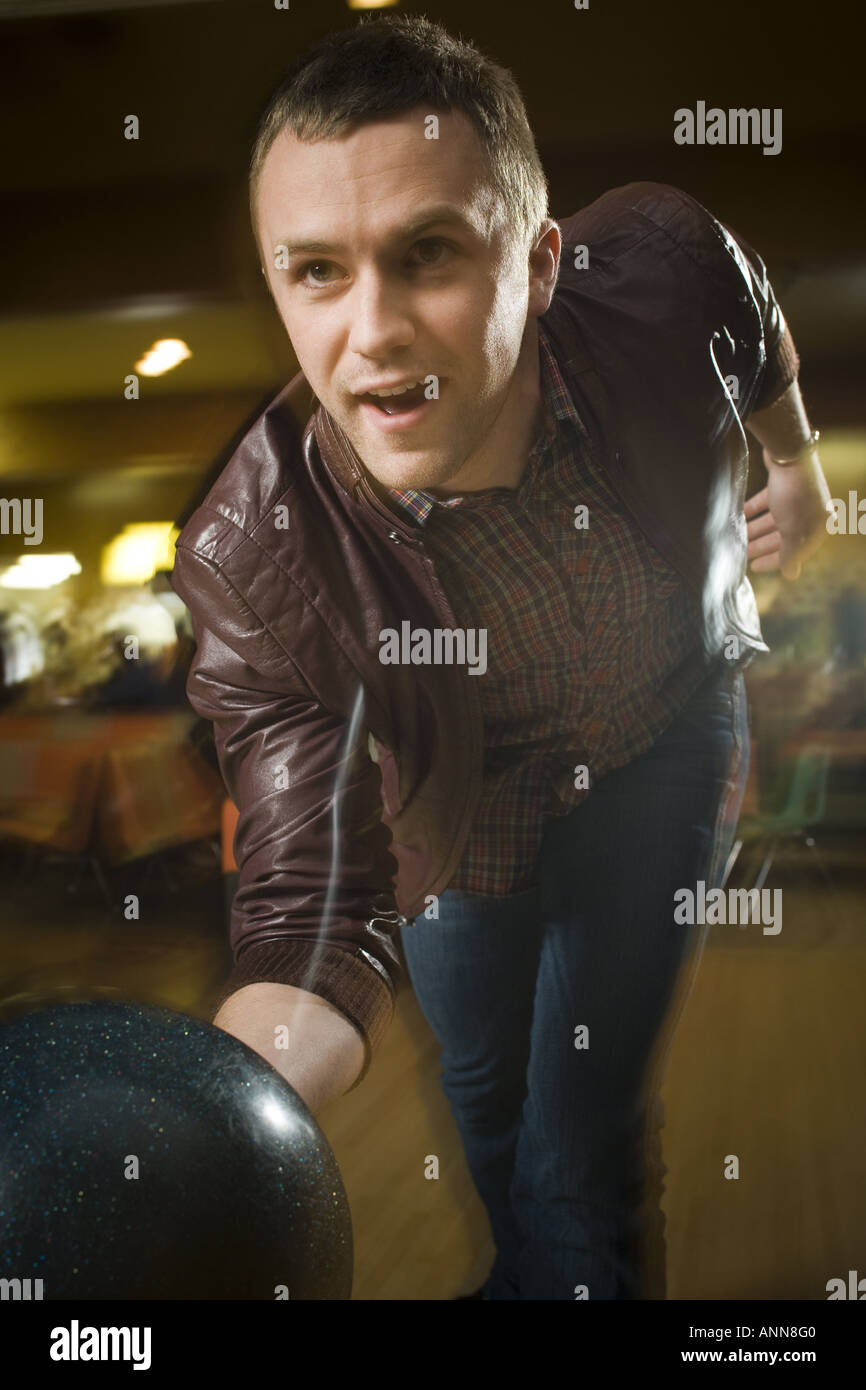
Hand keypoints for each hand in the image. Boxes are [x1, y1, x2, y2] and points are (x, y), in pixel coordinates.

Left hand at [744, 447, 832, 580]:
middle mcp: (810, 512)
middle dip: (761, 545)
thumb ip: (790, 555)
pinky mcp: (782, 484)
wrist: (790, 457)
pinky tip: (738, 516)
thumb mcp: (793, 533)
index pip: (795, 551)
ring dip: (754, 529)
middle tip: (740, 552)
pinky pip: (765, 502)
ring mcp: (796, 497)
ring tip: (735, 536)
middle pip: (782, 535)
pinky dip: (752, 510)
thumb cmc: (795, 499)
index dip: (774, 560)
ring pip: (772, 519)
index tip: (753, 566)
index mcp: (819, 526)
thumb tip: (791, 575)